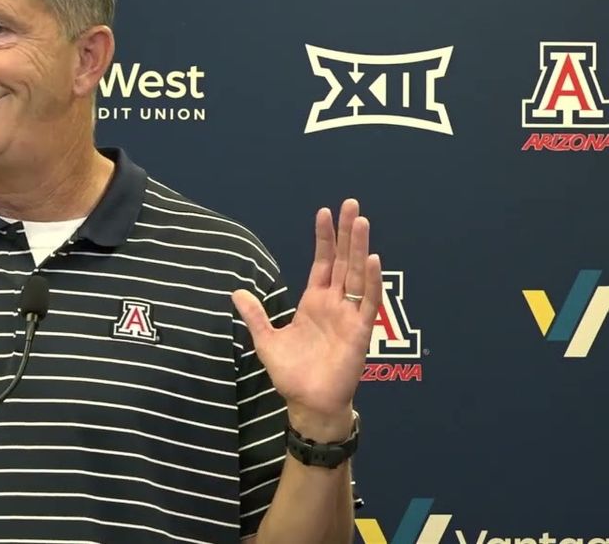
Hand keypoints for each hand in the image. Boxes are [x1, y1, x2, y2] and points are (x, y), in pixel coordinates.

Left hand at [231, 199, 379, 439]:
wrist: (308, 403)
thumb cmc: (292, 374)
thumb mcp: (266, 340)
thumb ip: (255, 315)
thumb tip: (235, 291)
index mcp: (314, 303)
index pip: (322, 263)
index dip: (323, 238)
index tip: (324, 212)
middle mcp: (334, 304)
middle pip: (342, 260)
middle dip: (347, 232)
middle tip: (351, 204)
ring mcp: (349, 316)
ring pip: (357, 274)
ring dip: (360, 248)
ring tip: (362, 221)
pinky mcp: (359, 332)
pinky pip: (368, 302)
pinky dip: (371, 281)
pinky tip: (372, 259)